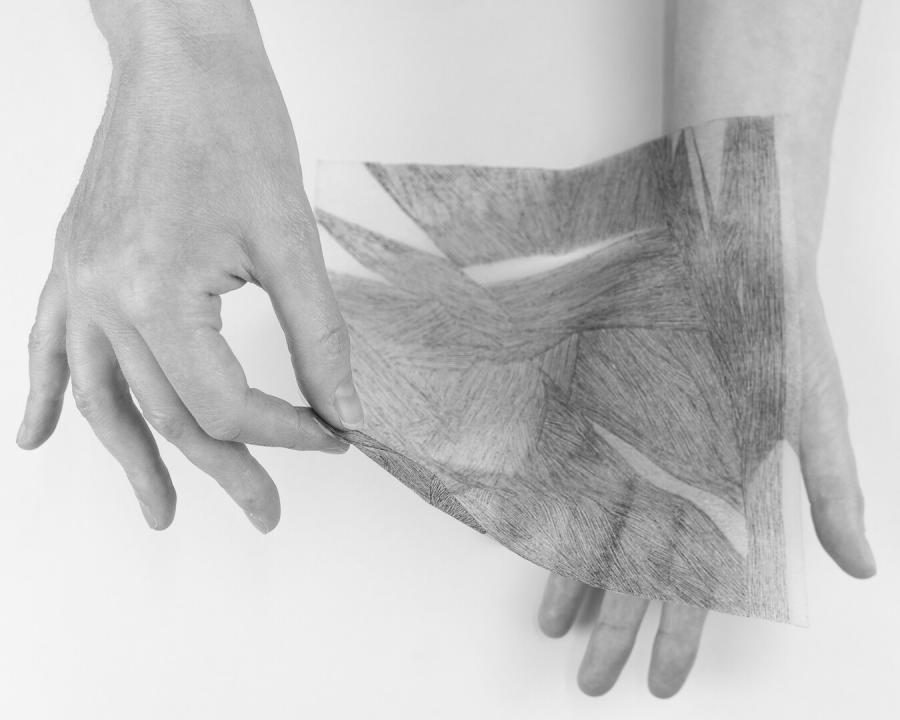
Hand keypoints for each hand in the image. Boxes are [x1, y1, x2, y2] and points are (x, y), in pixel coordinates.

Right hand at [16, 3, 362, 532]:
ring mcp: (78, 281)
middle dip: (225, 465)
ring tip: (159, 512)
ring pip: (103, 396)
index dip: (286, 430)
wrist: (181, 58)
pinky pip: (47, 344)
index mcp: (157, 295)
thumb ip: (318, 337)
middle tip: (266, 512)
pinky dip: (45, 395)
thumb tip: (344, 408)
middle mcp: (103, 298)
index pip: (225, 401)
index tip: (333, 437)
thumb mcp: (292, 240)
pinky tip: (36, 439)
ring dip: (131, 459)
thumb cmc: (236, 129)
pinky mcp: (73, 262)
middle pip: (167, 412)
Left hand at [537, 275, 876, 696]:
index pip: (698, 577)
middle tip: (592, 683)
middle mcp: (670, 471)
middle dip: (616, 625)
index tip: (661, 681)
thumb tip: (862, 568)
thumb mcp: (815, 407)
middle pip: (638, 566)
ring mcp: (627, 441)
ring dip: (575, 579)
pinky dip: (547, 506)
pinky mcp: (593, 406)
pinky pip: (564, 470)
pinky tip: (528, 545)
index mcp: (722, 482)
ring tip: (555, 631)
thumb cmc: (775, 326)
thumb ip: (834, 487)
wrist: (723, 248)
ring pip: (596, 527)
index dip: (678, 631)